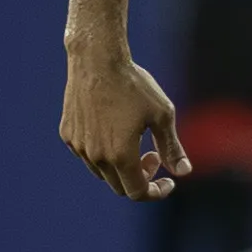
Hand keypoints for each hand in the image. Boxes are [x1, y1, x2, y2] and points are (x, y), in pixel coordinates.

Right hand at [61, 48, 190, 201]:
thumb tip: (183, 172)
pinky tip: (113, 129)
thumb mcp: (162, 114)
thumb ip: (172, 147)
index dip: (155, 192)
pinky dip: (103, 153)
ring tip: (134, 139)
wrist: (96, 59)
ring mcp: (79, 146)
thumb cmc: (133, 85)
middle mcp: (96, 156)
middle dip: (141, 177)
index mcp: (121, 155)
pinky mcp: (68, 134)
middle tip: (153, 155)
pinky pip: (87, 154)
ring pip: (102, 172)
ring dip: (121, 166)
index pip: (137, 192)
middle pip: (120, 186)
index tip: (168, 181)